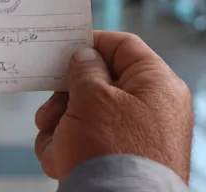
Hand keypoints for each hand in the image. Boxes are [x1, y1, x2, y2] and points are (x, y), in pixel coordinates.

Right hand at [34, 31, 192, 181]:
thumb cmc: (112, 151)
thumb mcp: (92, 96)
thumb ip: (84, 68)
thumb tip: (84, 57)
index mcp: (158, 84)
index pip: (124, 46)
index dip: (90, 44)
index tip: (63, 51)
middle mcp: (154, 109)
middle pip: (101, 84)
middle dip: (66, 98)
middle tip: (48, 112)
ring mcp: (141, 138)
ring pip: (91, 117)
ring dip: (62, 126)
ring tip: (52, 142)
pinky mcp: (126, 162)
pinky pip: (92, 144)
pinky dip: (70, 149)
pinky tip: (59, 161)